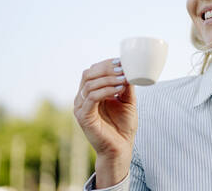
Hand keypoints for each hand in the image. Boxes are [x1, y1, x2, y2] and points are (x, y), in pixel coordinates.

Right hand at [74, 57, 137, 182]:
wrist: (121, 148)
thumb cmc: (123, 126)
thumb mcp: (128, 101)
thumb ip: (126, 86)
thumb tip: (130, 69)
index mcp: (91, 93)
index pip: (93, 71)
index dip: (106, 64)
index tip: (121, 61)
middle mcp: (82, 98)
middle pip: (88, 74)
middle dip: (106, 68)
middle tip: (122, 68)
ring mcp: (81, 107)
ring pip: (90, 84)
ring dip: (108, 79)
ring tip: (123, 79)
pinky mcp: (83, 116)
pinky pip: (91, 97)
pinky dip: (106, 90)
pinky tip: (119, 90)